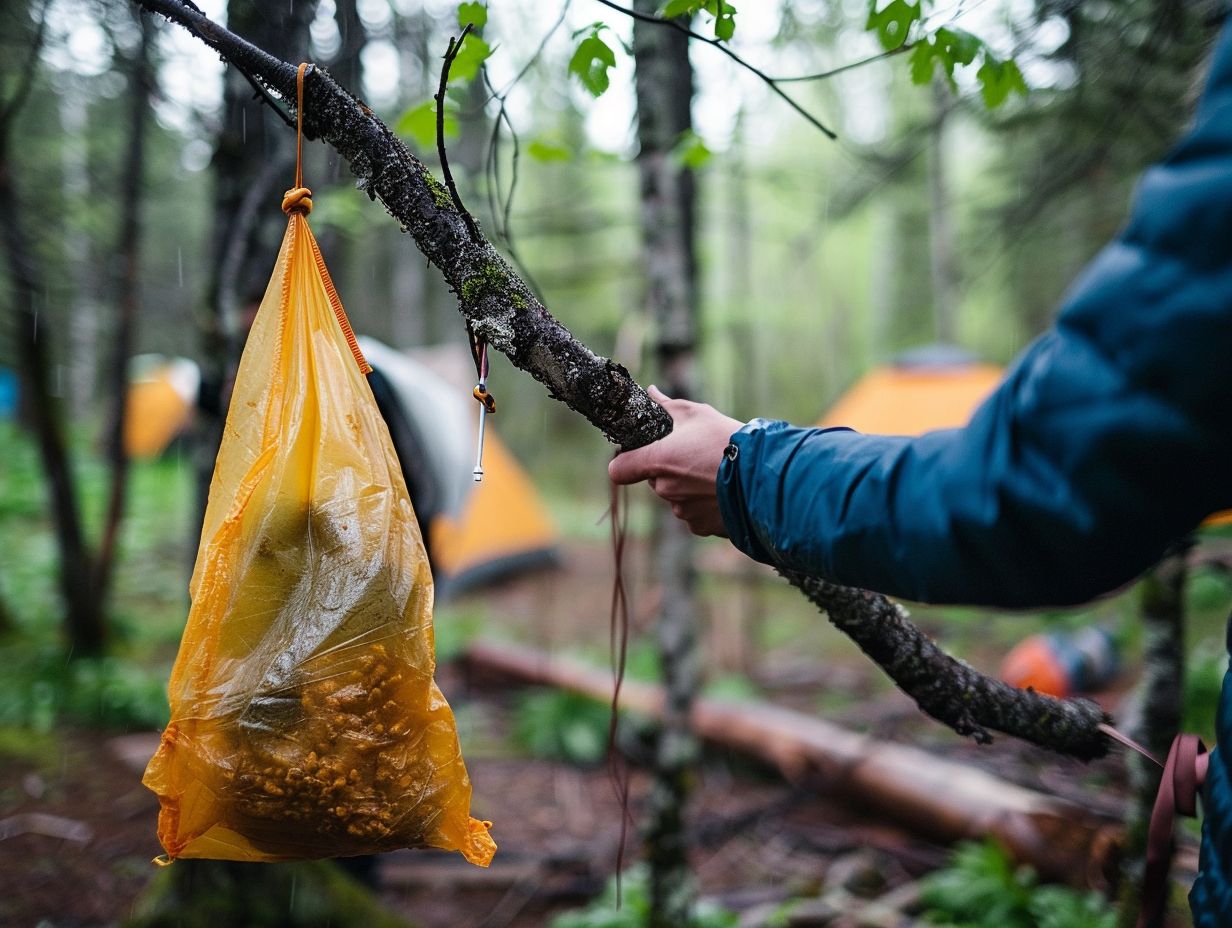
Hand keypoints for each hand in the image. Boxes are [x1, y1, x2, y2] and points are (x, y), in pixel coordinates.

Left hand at [608, 386, 743, 535]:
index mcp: (657, 460)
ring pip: (676, 498)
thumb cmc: (728, 440)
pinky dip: (705, 505)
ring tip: (715, 474)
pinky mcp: (701, 527)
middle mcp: (665, 490)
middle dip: (669, 470)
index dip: (626, 462)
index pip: (619, 470)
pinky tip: (723, 492)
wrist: (764, 475)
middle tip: (695, 457)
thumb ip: (667, 407)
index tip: (641, 454)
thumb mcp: (698, 414)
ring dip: (689, 488)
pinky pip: (695, 515)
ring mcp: (682, 511)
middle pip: (655, 481)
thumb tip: (651, 394)